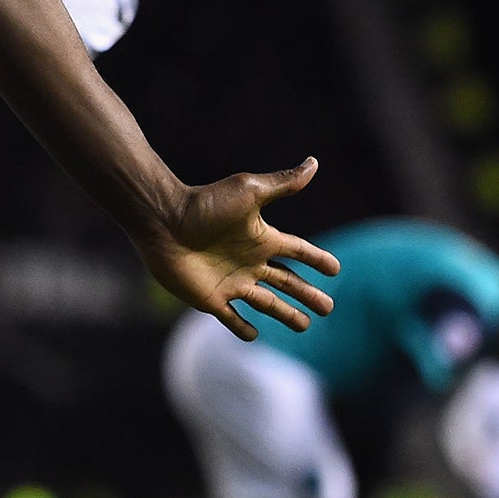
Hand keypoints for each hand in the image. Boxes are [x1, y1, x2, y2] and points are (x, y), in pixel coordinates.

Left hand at [134, 158, 340, 339]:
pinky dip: (242, 328)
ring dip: (286, 315)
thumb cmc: (205, 205)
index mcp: (262, 238)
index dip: (317, 259)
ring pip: (267, 303)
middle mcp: (250, 262)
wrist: (163, 221)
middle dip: (308, 295)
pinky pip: (231, 318)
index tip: (336, 269)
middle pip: (288, 282)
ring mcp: (231, 282)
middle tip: (329, 308)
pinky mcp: (211, 298)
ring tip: (305, 325)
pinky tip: (253, 335)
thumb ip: (283, 183)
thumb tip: (314, 162)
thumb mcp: (249, 191)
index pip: (298, 251)